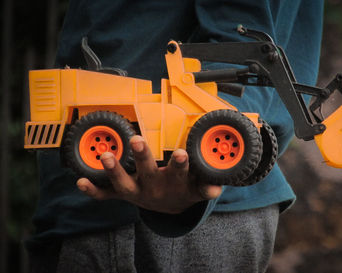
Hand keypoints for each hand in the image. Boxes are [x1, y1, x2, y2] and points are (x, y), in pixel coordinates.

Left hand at [77, 135, 222, 213]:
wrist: (169, 209)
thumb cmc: (184, 190)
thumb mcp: (197, 190)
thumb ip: (206, 187)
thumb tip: (218, 187)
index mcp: (174, 184)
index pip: (180, 173)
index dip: (181, 165)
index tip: (182, 154)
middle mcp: (153, 188)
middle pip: (147, 173)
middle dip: (142, 157)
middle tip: (137, 140)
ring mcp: (136, 192)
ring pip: (123, 183)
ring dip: (114, 170)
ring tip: (105, 156)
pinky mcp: (123, 195)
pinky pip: (106, 196)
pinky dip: (93, 191)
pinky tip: (80, 182)